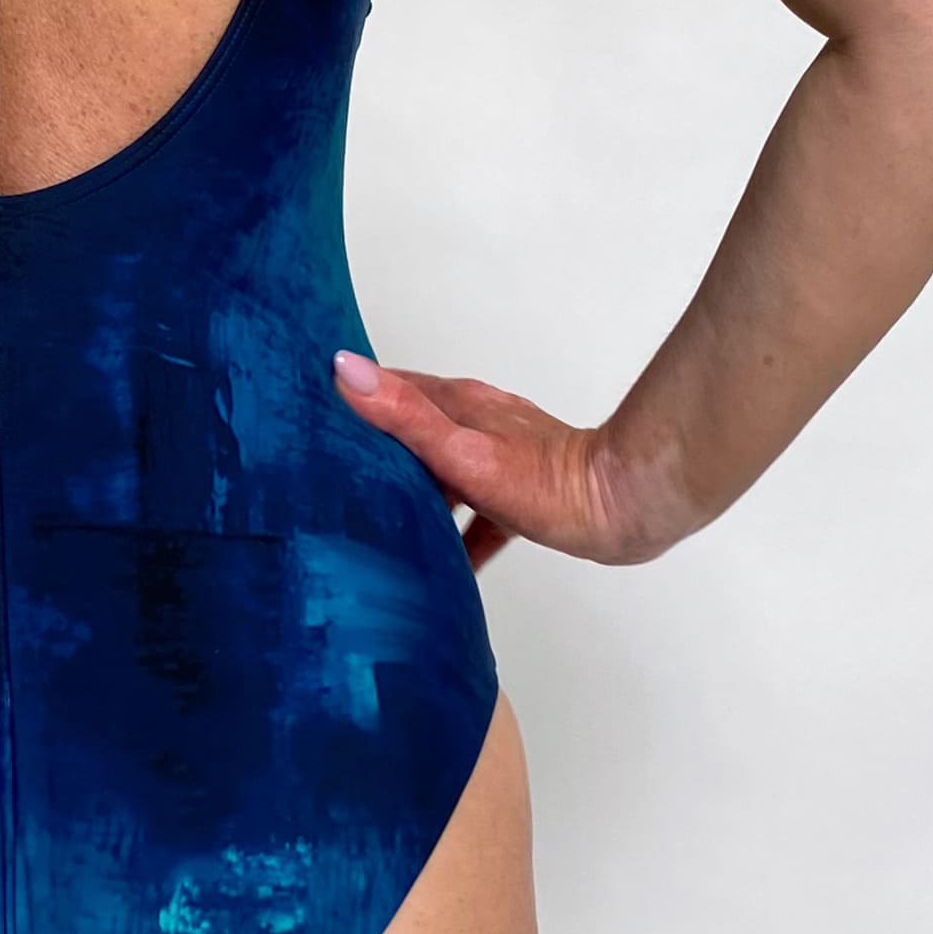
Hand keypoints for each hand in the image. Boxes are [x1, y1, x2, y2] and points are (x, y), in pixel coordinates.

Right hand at [331, 352, 660, 568]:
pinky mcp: (520, 497)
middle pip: (411, 433)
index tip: (308, 417)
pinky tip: (440, 566)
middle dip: (372, 452)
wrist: (624, 509)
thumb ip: (405, 416)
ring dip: (411, 494)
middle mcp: (476, 423)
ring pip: (440, 474)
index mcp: (459, 404)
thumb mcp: (462, 451)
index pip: (391, 389)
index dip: (351, 399)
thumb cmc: (546, 482)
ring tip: (373, 526)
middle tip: (327, 481)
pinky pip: (474, 516)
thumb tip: (344, 368)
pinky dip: (453, 534)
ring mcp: (500, 459)